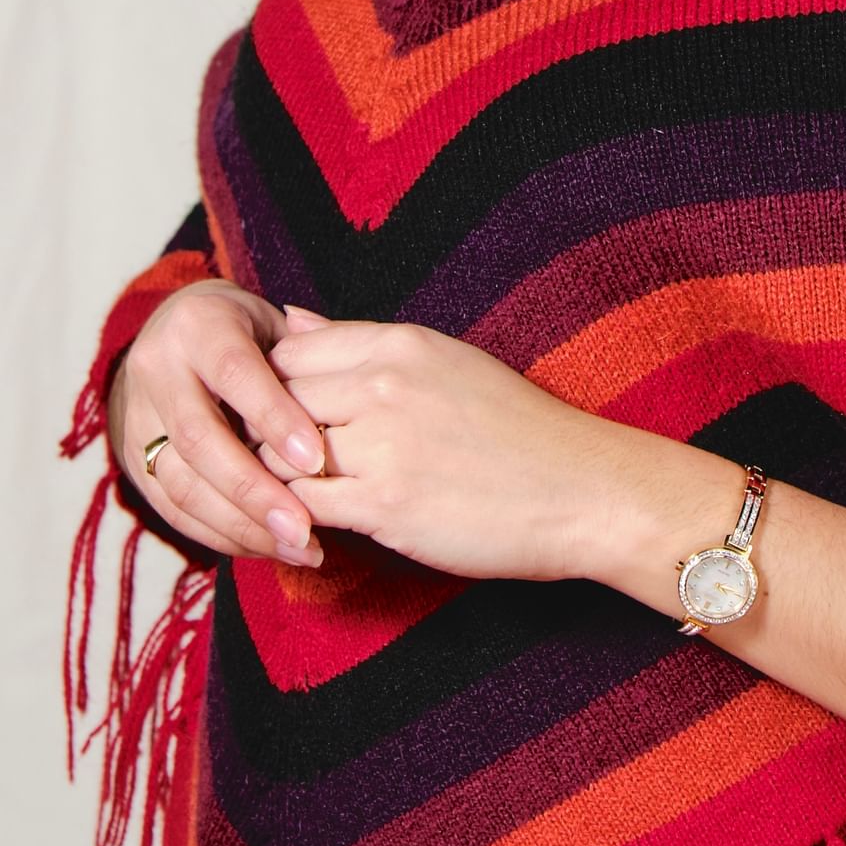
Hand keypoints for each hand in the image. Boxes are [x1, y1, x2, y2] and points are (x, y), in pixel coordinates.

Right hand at [110, 280, 329, 564]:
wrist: (171, 336)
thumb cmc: (241, 332)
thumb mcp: (272, 323)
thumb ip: (307, 351)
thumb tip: (343, 383)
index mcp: (196, 325)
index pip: (235, 373)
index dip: (274, 417)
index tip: (315, 459)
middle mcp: (157, 369)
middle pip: (200, 440)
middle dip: (254, 491)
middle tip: (303, 528)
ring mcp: (137, 418)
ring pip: (182, 484)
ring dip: (241, 526)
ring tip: (296, 547)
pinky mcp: (132, 461)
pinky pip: (173, 510)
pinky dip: (222, 534)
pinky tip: (267, 546)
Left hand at [254, 308, 624, 582]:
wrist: (581, 489)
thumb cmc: (517, 429)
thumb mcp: (444, 362)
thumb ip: (362, 344)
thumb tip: (290, 318)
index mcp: (400, 342)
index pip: (291, 350)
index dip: (275, 386)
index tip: (284, 417)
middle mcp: (385, 382)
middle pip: (274, 398)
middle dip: (264, 433)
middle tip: (278, 463)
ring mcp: (383, 443)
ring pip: (278, 454)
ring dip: (277, 479)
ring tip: (296, 497)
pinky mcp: (386, 504)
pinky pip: (303, 505)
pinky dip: (295, 519)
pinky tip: (313, 527)